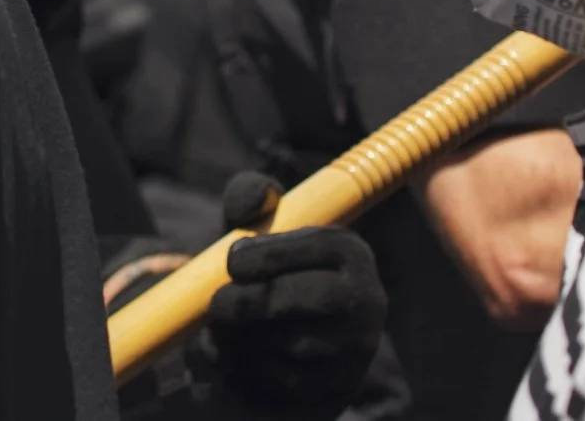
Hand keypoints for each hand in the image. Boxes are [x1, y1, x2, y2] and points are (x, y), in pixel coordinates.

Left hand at [206, 169, 385, 419]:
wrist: (278, 334)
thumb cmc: (265, 270)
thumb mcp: (256, 230)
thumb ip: (250, 200)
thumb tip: (255, 199)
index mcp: (349, 251)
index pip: (320, 248)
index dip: (269, 255)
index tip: (232, 262)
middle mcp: (367, 299)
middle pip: (314, 299)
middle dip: (254, 302)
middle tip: (218, 305)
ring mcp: (357, 346)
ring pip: (296, 343)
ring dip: (244, 337)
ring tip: (221, 328)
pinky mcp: (337, 385)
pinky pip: (287, 380)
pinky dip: (249, 369)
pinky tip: (233, 355)